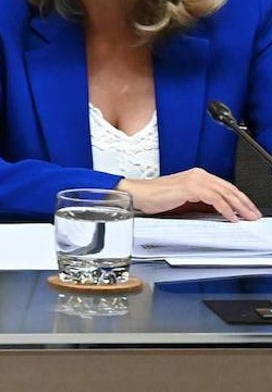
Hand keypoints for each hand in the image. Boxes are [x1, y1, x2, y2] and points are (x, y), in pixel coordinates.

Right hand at [119, 168, 261, 221]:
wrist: (138, 194)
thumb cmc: (155, 197)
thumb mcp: (183, 199)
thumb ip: (200, 201)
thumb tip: (218, 211)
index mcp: (196, 176)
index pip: (224, 186)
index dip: (239, 198)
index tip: (247, 209)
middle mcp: (198, 175)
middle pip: (228, 188)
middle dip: (244, 203)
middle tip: (254, 214)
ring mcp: (194, 180)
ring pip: (224, 193)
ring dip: (239, 207)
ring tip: (247, 217)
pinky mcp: (190, 187)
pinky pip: (214, 199)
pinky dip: (225, 209)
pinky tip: (231, 217)